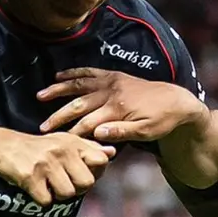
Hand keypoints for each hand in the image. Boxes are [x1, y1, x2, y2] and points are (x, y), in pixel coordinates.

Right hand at [0, 131, 114, 205]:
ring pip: (68, 194)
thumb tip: (112, 152)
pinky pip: (47, 201)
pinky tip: (36, 187)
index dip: (96, 172)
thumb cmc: (41, 148)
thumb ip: (90, 148)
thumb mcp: (66, 142)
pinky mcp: (30, 177)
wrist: (5, 147)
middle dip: (77, 188)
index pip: (102, 160)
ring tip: (48, 184)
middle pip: (87, 183)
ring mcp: (46, 164)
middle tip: (64, 182)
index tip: (82, 172)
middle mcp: (62, 151)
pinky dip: (42, 200)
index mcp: (74, 143)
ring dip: (58, 195)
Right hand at [37, 68, 207, 141]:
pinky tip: (59, 75)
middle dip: (59, 116)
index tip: (59, 144)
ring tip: (40, 95)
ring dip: (59, 90)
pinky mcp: (113, 75)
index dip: (73, 134)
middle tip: (42, 127)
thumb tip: (97, 135)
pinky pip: (89, 72)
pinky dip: (73, 73)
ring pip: (79, 84)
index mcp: (118, 108)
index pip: (89, 124)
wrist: (176, 100)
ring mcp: (111, 81)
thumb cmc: (161, 121)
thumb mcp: (146, 132)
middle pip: (79, 104)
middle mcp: (111, 92)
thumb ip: (121, 132)